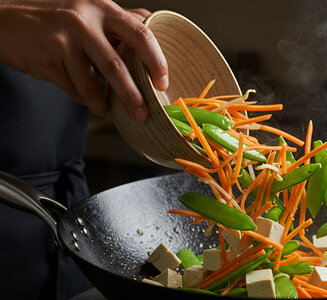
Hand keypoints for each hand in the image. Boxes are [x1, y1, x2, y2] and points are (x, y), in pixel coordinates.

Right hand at [0, 0, 167, 121]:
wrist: (7, 20)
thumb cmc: (56, 20)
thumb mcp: (91, 12)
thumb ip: (119, 23)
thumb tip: (153, 30)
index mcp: (103, 8)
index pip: (141, 34)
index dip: (157, 61)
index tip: (163, 83)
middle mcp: (85, 20)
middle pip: (117, 65)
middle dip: (132, 95)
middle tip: (143, 114)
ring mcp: (63, 39)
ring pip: (92, 83)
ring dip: (102, 104)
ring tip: (106, 110)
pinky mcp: (46, 57)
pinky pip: (72, 88)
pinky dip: (81, 97)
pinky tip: (83, 97)